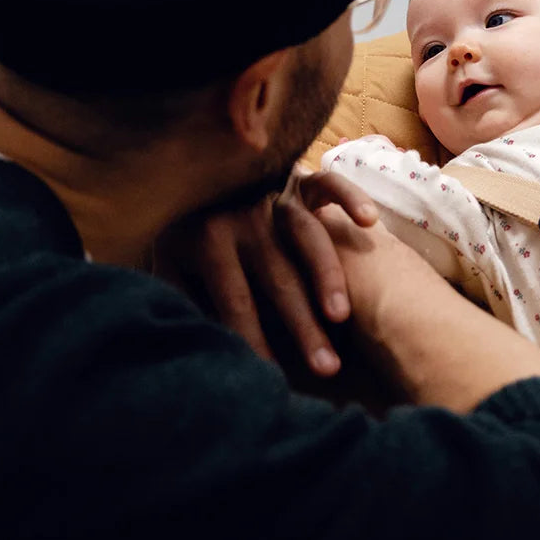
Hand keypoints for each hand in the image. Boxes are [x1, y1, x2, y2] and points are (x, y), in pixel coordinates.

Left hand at [177, 168, 378, 376]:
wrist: (194, 162)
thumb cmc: (186, 226)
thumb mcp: (169, 259)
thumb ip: (180, 294)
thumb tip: (191, 339)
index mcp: (208, 240)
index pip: (236, 300)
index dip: (253, 338)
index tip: (272, 377)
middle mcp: (245, 218)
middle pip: (278, 279)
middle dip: (304, 327)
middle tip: (327, 369)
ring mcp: (275, 197)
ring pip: (308, 238)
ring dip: (328, 276)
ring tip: (342, 316)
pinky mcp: (300, 179)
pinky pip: (329, 184)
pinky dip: (350, 196)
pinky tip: (370, 221)